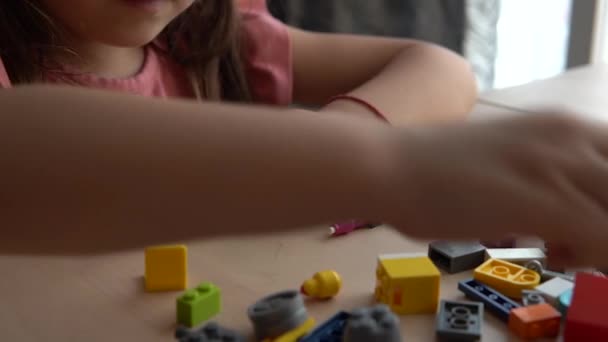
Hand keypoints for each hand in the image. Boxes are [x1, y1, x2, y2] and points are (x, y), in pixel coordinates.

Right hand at [381, 112, 607, 267]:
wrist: (388, 167)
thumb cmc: (432, 170)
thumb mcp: (502, 162)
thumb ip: (540, 178)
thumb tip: (562, 214)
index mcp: (563, 125)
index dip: (607, 198)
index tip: (589, 220)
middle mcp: (570, 136)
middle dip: (606, 217)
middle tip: (582, 239)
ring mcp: (558, 166)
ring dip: (603, 240)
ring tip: (568, 250)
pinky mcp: (544, 200)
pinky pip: (605, 237)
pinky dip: (595, 257)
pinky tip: (553, 254)